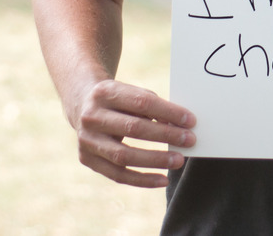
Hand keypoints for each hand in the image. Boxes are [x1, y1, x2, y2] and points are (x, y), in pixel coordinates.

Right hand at [75, 79, 195, 187]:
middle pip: (134, 128)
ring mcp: (86, 140)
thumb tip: (178, 127)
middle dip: (166, 135)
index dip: (168, 112)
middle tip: (190, 140)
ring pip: (124, 155)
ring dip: (156, 160)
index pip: (142, 102)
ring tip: (179, 160)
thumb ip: (152, 107)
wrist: (81, 104)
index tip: (190, 121)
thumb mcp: (131, 94)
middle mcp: (92, 116)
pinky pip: (117, 175)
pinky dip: (142, 179)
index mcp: (105, 92)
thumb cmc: (118, 99)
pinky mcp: (87, 159)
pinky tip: (163, 180)